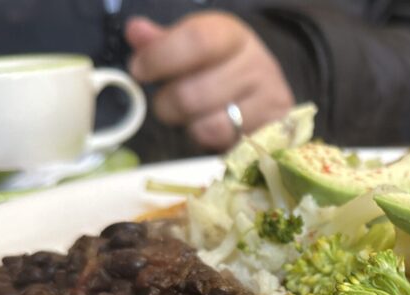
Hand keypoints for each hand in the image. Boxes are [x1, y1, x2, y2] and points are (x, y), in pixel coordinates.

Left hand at [126, 13, 293, 150]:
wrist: (265, 85)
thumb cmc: (219, 64)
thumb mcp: (192, 47)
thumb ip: (162, 42)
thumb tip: (136, 32)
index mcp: (232, 34)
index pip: (196, 42)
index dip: (160, 59)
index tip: (139, 71)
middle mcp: (256, 64)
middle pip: (192, 95)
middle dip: (168, 104)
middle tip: (168, 102)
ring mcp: (270, 100)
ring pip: (208, 128)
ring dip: (190, 126)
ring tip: (194, 116)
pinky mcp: (273, 131)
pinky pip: (226, 146)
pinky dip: (211, 142)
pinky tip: (214, 127)